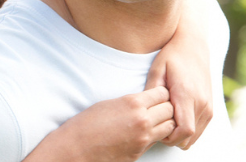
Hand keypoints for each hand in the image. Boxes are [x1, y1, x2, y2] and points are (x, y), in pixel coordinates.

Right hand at [25, 87, 174, 161]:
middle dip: (166, 108)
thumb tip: (145, 103)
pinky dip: (155, 136)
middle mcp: (142, 120)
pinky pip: (157, 141)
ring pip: (170, 126)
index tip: (156, 96)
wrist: (75, 148)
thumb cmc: (85, 125)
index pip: (163, 93)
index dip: (161, 94)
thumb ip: (131, 103)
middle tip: (157, 109)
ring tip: (153, 122)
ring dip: (164, 123)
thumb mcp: (108, 104)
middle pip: (170, 109)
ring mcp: (143, 137)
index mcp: (132, 103)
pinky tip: (143, 133)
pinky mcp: (140, 151)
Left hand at [145, 0, 213, 149]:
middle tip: (155, 126)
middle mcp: (202, 103)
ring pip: (195, 135)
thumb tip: (145, 111)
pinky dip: (187, 130)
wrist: (193, 45)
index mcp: (187, 95)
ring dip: (179, 135)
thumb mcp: (157, 70)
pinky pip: (200, 129)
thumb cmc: (171, 56)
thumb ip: (152, 92)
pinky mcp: (211, 106)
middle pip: (188, 137)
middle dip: (171, 138)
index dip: (168, 137)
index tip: (154, 129)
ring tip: (163, 121)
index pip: (184, 130)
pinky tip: (173, 118)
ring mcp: (209, 106)